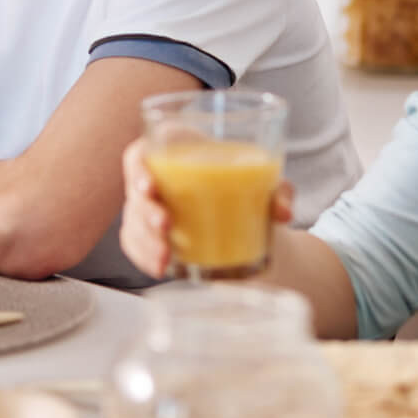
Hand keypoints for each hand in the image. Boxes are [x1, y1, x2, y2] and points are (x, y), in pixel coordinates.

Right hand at [118, 137, 293, 277]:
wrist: (248, 217)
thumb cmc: (249, 187)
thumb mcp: (266, 184)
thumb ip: (276, 190)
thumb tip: (284, 211)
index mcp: (177, 151)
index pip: (141, 152)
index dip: (138, 167)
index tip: (150, 186)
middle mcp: (158, 178)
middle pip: (135, 190)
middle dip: (145, 210)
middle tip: (166, 224)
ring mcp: (150, 209)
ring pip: (133, 222)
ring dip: (145, 240)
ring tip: (166, 256)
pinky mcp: (151, 236)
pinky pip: (136, 245)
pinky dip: (146, 257)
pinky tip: (162, 267)